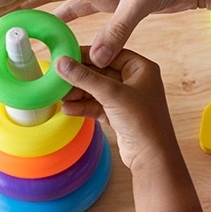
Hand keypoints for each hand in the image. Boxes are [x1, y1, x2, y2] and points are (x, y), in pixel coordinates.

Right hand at [54, 46, 179, 172]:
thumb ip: (85, 77)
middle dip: (80, 78)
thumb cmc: (142, 121)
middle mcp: (136, 81)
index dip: (88, 55)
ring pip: (97, 91)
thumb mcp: (111, 94)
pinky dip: (84, 107)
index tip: (66, 57)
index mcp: (141, 69)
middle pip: (101, 73)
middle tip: (58, 78)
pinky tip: (68, 109)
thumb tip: (61, 62)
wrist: (152, 157)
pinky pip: (98, 106)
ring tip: (61, 97)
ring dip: (79, 94)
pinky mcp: (120, 116)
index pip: (110, 54)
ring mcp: (128, 100)